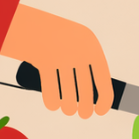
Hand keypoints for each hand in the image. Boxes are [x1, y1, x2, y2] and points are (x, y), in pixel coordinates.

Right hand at [0, 4, 112, 118]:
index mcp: (91, 47)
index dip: (104, 100)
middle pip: (86, 93)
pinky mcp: (44, 64)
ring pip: (69, 98)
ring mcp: (61, 57)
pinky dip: (53, 103)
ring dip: (69, 108)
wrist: (34, 24)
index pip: (103, 79)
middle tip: (83, 114)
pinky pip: (51, 94)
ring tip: (69, 109)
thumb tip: (98, 95)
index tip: (100, 111)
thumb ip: (89, 65)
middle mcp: (78, 52)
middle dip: (85, 109)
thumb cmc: (60, 39)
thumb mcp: (79, 44)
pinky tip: (54, 104)